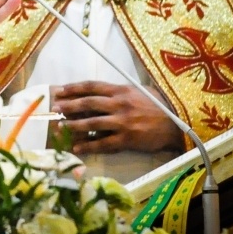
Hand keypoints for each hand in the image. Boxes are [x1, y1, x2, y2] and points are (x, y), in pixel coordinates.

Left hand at [52, 81, 180, 156]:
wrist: (177, 123)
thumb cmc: (159, 105)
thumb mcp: (138, 91)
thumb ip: (118, 92)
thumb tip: (96, 95)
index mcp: (121, 90)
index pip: (92, 86)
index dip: (74, 88)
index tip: (60, 90)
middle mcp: (119, 104)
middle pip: (88, 103)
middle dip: (69, 106)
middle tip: (55, 109)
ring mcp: (123, 122)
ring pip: (92, 123)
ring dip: (74, 126)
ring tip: (60, 128)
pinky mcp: (127, 139)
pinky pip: (103, 143)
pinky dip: (88, 145)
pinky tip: (76, 147)